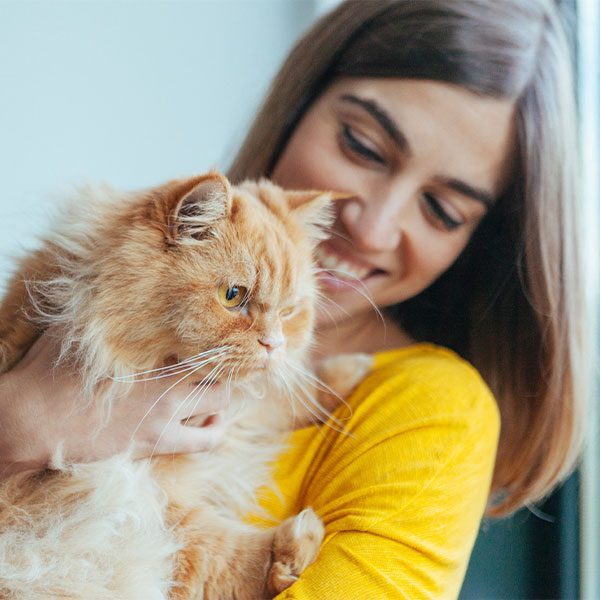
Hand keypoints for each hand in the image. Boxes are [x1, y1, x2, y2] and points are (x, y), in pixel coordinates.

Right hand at [0, 330, 228, 476]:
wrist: (33, 422)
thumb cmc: (49, 372)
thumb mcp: (73, 329)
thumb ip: (100, 311)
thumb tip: (106, 288)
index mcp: (150, 348)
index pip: (201, 335)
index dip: (213, 332)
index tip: (212, 331)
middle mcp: (166, 378)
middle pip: (220, 366)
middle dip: (223, 362)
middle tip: (217, 362)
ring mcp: (166, 412)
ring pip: (220, 400)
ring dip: (222, 394)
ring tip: (214, 388)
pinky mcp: (158, 441)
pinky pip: (207, 441)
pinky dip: (215, 430)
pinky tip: (210, 421)